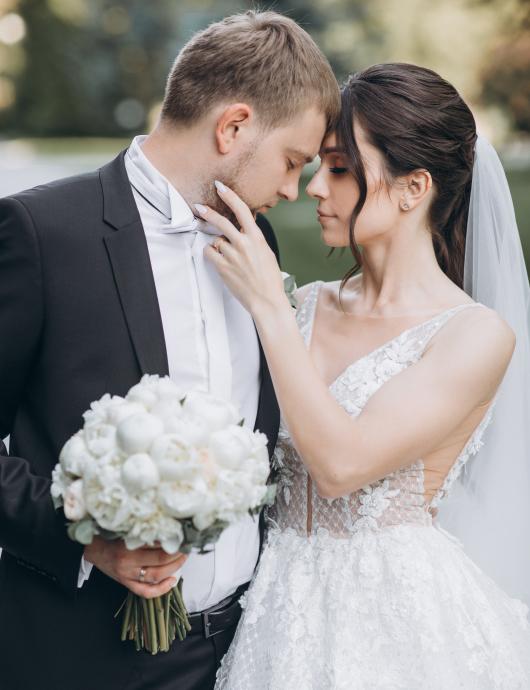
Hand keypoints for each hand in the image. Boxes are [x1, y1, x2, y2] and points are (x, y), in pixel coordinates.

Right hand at [84, 536, 187, 598]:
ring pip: (156, 576)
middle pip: (160, 561)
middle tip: (186, 547)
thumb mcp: (125, 528)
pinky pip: (145, 592)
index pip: (158, 544)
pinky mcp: (125, 583)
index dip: (174, 541)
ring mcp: (127, 575)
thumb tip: (168, 527)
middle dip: (178, 554)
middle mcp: (127, 562)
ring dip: (174, 568)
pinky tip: (172, 580)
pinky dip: (161, 589)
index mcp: (128, 545)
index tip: (182, 535)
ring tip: (182, 559)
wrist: (91, 548)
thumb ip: (144, 529)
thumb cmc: (109, 534)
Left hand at [198, 182, 286, 314]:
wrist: (267, 300)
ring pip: (216, 241)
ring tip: (230, 258)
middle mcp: (244, 244)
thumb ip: (254, 239)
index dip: (230, 196)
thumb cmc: (269, 279)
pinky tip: (221, 261)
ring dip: (219, 246)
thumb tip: (243, 228)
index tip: (220, 187)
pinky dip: (212, 254)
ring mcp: (232, 255)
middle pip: (221, 222)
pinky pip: (210, 253)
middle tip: (199, 207)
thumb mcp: (267, 253)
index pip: (242, 210)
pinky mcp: (223, 267)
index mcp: (257, 238)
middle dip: (208, 213)